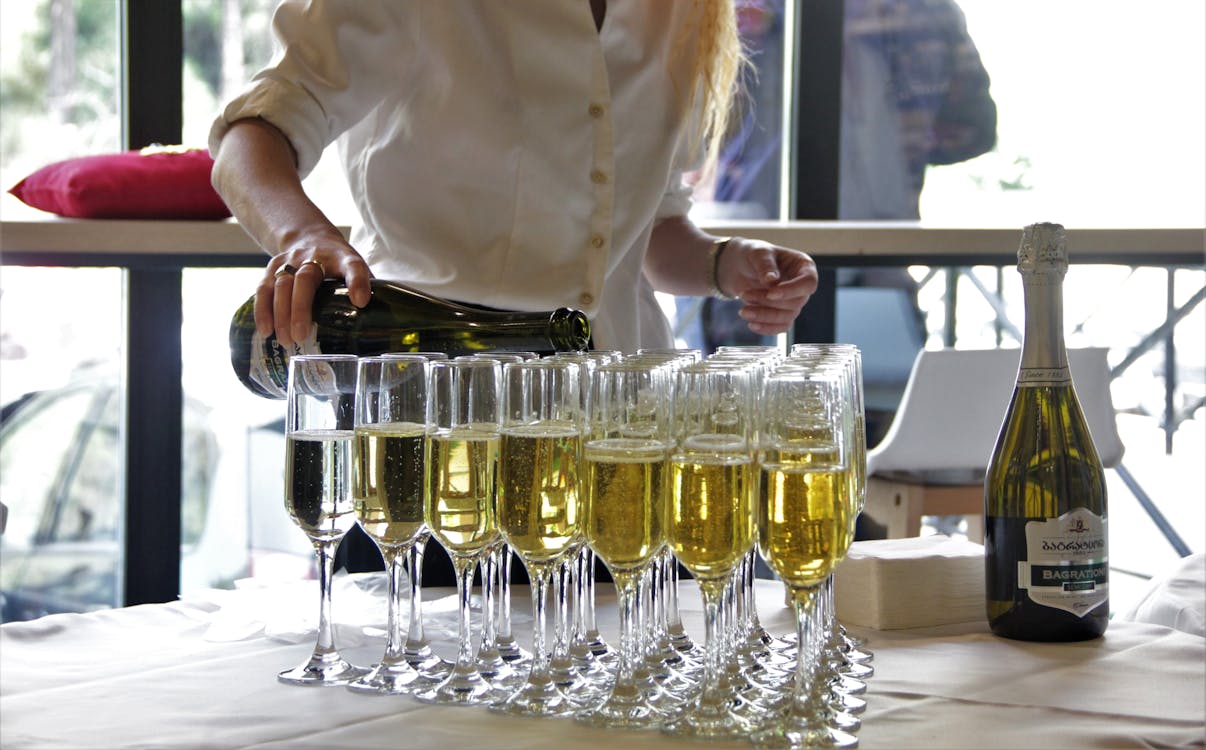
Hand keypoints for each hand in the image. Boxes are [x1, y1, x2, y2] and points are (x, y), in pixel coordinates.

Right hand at [257, 229, 372, 345]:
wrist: (308, 235)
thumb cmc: (337, 262)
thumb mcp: (355, 269)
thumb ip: (366, 291)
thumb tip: (381, 329)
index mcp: (343, 258)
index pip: (353, 266)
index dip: (358, 282)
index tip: (361, 301)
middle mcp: (315, 256)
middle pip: (306, 279)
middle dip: (301, 308)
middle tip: (301, 335)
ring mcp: (291, 260)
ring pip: (282, 284)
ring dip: (280, 314)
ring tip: (285, 341)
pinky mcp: (273, 266)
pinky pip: (264, 287)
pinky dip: (263, 310)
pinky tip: (266, 331)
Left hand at [717, 237, 817, 335]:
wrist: (742, 267)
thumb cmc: (755, 255)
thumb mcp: (758, 253)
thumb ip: (765, 265)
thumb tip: (771, 280)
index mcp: (804, 266)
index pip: (808, 283)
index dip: (792, 290)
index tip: (771, 293)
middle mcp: (802, 286)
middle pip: (795, 303)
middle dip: (768, 302)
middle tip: (745, 294)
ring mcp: (794, 301)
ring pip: (787, 317)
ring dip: (764, 316)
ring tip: (743, 311)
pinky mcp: (783, 314)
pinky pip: (781, 327)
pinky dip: (767, 328)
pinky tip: (751, 325)